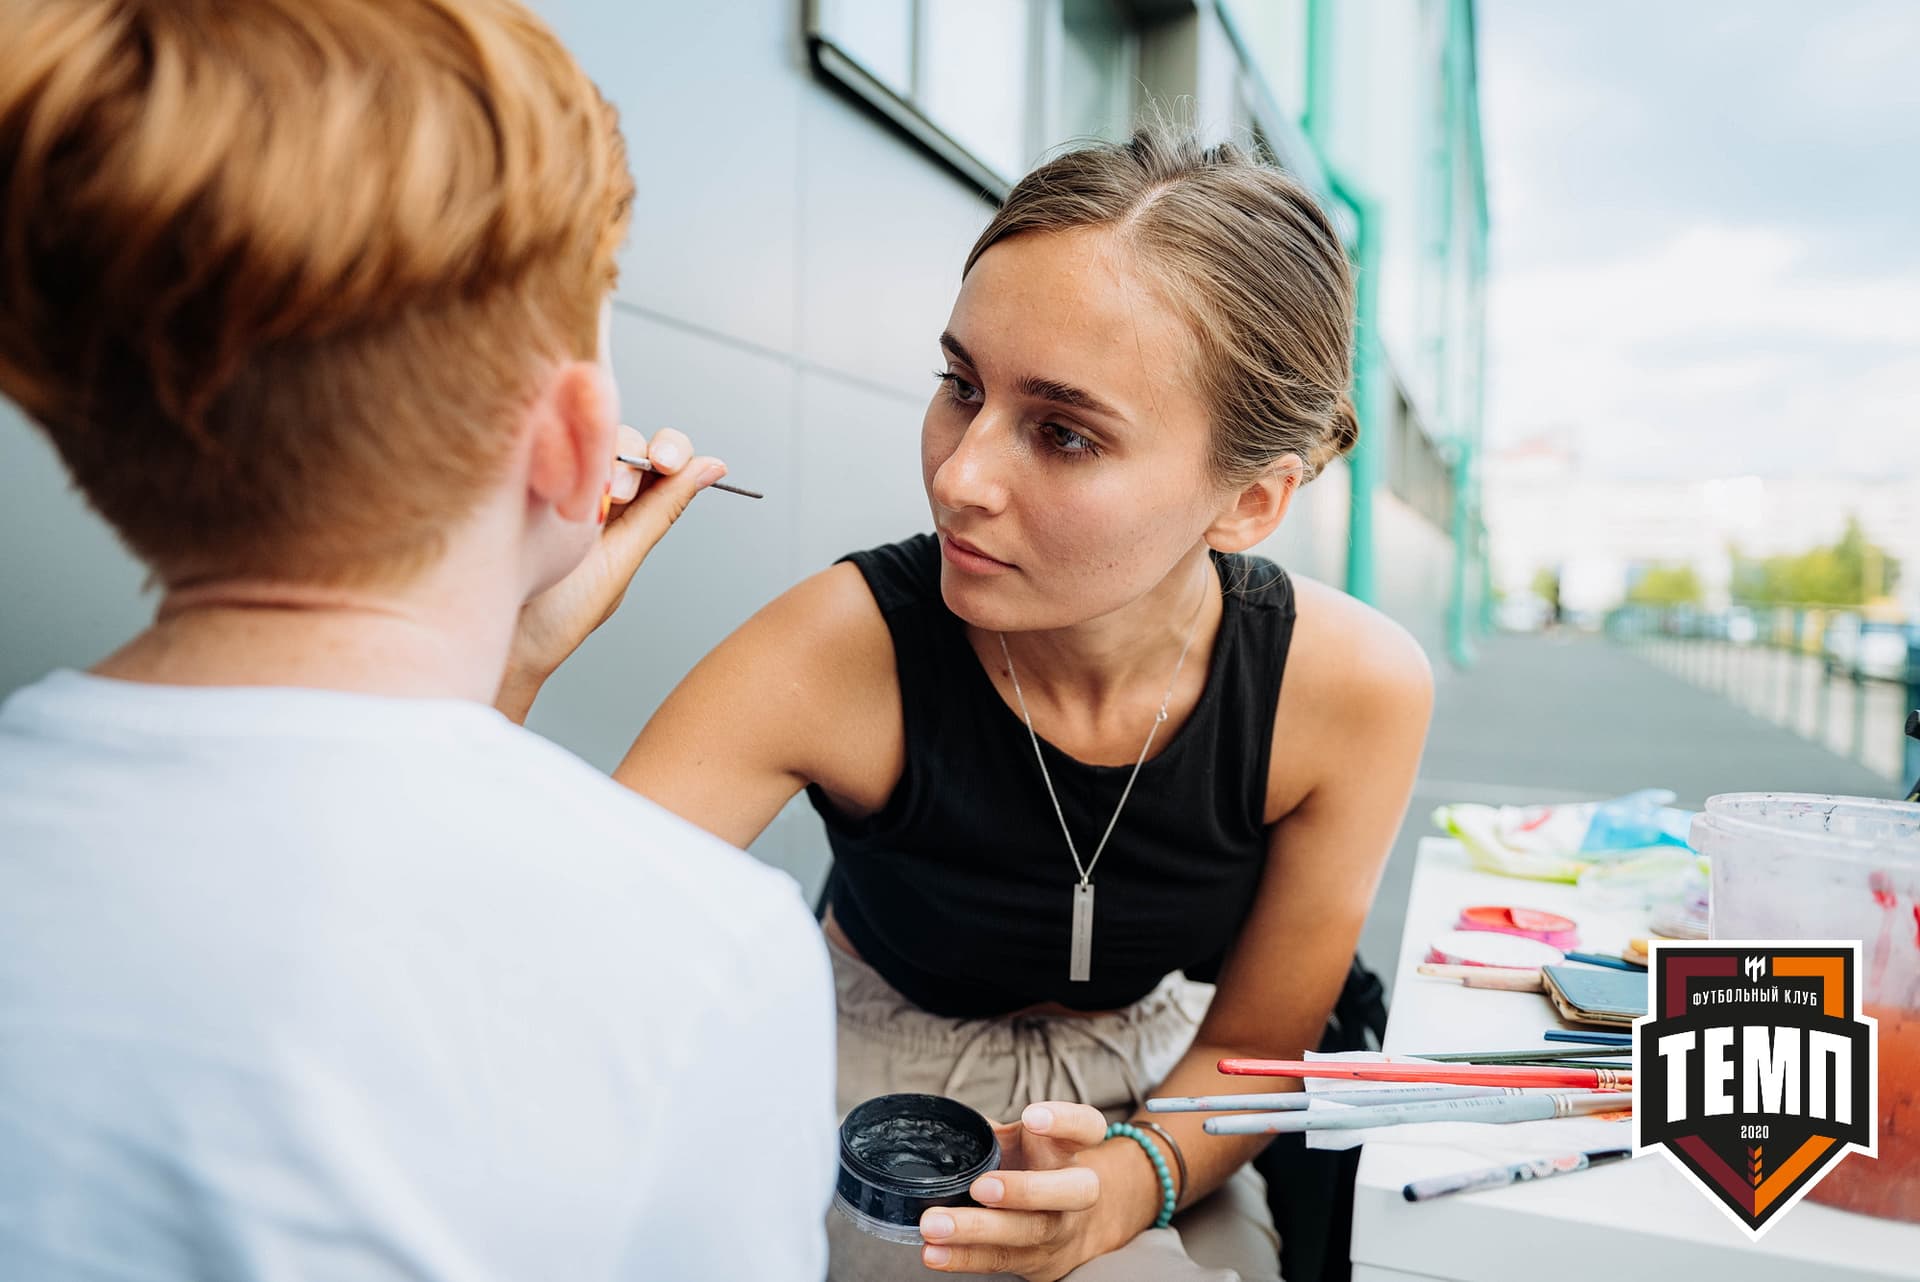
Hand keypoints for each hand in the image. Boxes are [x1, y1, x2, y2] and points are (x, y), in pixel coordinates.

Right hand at [499, 426, 724, 717]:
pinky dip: (551, 439)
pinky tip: (548, 464)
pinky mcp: (514, 473)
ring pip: (582, 434)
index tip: (667, 462)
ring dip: (591, 454)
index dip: (669, 450)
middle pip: (624, 440)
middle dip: (630, 455)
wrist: (498, 638)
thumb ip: (663, 510)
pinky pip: (538, 438)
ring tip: (580, 497)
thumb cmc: (559, 614)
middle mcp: (592, 491)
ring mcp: (551, 478)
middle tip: (619, 492)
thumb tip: (714, 467)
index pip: (661, 461)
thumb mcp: (620, 560)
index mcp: (628, 513)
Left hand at [917, 1102, 1110, 1279]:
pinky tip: (934, 1252)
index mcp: (1068, 1150)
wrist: (1074, 1225)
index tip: (1031, 1117)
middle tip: (980, 1187)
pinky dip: (963, 1258)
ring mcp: (1058, 1230)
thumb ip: (990, 1133)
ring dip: (977, 1229)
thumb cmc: (1034, 1170)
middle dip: (1025, 1190)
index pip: (1086, 1128)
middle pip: (1072, 1192)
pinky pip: (999, 1260)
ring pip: (1027, 1232)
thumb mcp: (1022, 1143)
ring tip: (934, 1224)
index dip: (1065, 1120)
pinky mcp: (1035, 1261)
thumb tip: (938, 1124)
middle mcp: (1074, 1190)